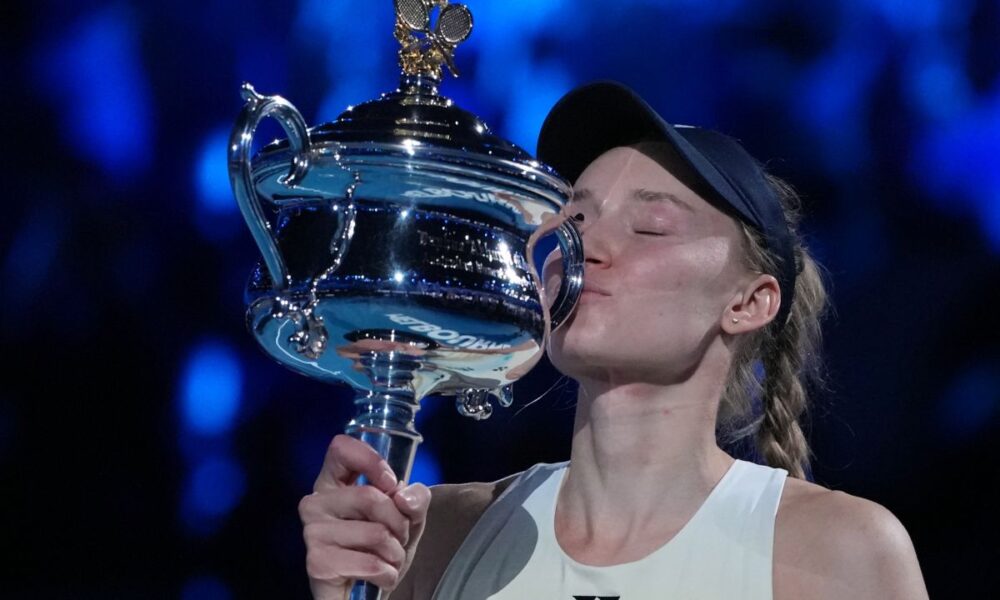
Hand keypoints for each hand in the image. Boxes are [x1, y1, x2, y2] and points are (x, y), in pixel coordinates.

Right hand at [299, 435, 430, 598]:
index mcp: (332, 483)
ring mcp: (312, 533)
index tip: (391, 483)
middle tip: (398, 538)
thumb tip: (403, 497)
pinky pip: (371, 563)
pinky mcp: (317, 564)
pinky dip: (387, 574)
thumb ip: (415, 498)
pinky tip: (379, 577)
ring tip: (388, 559)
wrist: (366, 592)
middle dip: (399, 522)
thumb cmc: (382, 547)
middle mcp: (315, 503)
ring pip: (376, 532)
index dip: (371, 461)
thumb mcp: (408, 516)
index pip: (340, 448)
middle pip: (370, 496)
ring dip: (395, 552)